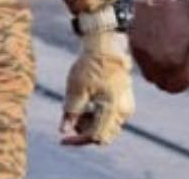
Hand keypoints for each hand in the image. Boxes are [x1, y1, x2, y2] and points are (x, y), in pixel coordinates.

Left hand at [60, 31, 134, 145]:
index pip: (96, 136)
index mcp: (112, 107)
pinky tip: (87, 104)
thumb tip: (64, 131)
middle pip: (103, 135)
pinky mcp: (125, 103)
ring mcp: (126, 108)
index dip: (78, 140)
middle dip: (84, 131)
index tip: (62, 139)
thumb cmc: (90, 65)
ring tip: (78, 107)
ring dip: (90, 124)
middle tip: (70, 116)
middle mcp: (123, 111)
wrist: (106, 47)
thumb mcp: (76, 88)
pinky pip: (111, 119)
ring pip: (107, 128)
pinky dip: (97, 117)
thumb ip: (71, 112)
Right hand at [128, 0, 188, 92]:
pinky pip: (141, 63)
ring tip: (168, 61)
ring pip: (150, 76)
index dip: (187, 83)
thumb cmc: (183, 16)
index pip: (179, 86)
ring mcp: (142, 55)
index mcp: (175, 62)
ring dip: (160, 73)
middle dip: (173, 82)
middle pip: (163, 85)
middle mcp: (156, 62)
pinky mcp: (133, 46)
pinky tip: (157, 50)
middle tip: (180, 72)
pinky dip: (149, 62)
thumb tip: (188, 78)